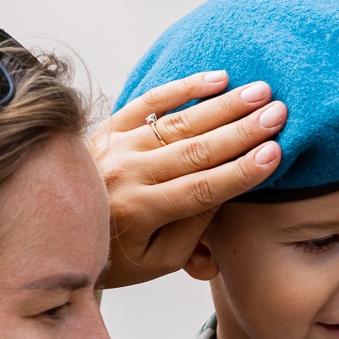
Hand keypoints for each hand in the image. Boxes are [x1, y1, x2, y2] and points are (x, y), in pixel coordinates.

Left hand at [92, 72, 285, 288]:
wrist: (59, 233)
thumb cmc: (117, 255)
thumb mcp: (156, 260)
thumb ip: (193, 234)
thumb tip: (228, 198)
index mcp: (138, 212)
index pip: (200, 190)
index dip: (240, 172)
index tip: (275, 154)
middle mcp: (126, 174)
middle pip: (194, 150)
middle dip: (241, 131)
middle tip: (279, 114)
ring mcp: (116, 145)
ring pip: (178, 122)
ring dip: (223, 105)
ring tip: (261, 92)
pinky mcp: (109, 126)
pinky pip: (149, 101)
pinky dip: (183, 87)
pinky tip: (218, 77)